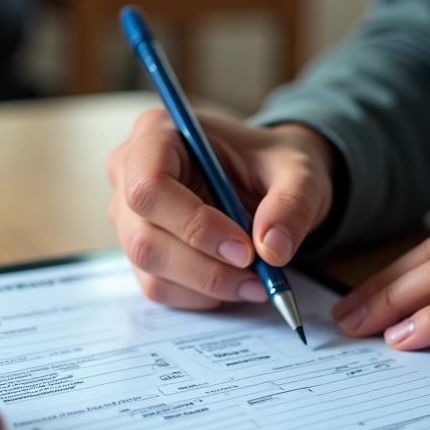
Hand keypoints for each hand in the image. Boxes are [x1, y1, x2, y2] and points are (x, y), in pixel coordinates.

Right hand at [107, 110, 334, 308]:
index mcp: (157, 134)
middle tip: (257, 275)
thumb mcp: (299, 172)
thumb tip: (272, 248)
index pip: (149, 187)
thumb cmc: (272, 165)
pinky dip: (201, 295)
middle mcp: (130, 174)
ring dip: (207, 285)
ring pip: (151, 269)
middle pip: (144, 238)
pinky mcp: (142, 252)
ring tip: (255, 282)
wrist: (268, 182)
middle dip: (205, 266)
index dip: (194, 225)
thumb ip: (292, 203)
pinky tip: (235, 283)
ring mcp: (129, 218)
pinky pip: (160, 287)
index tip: (245, 248)